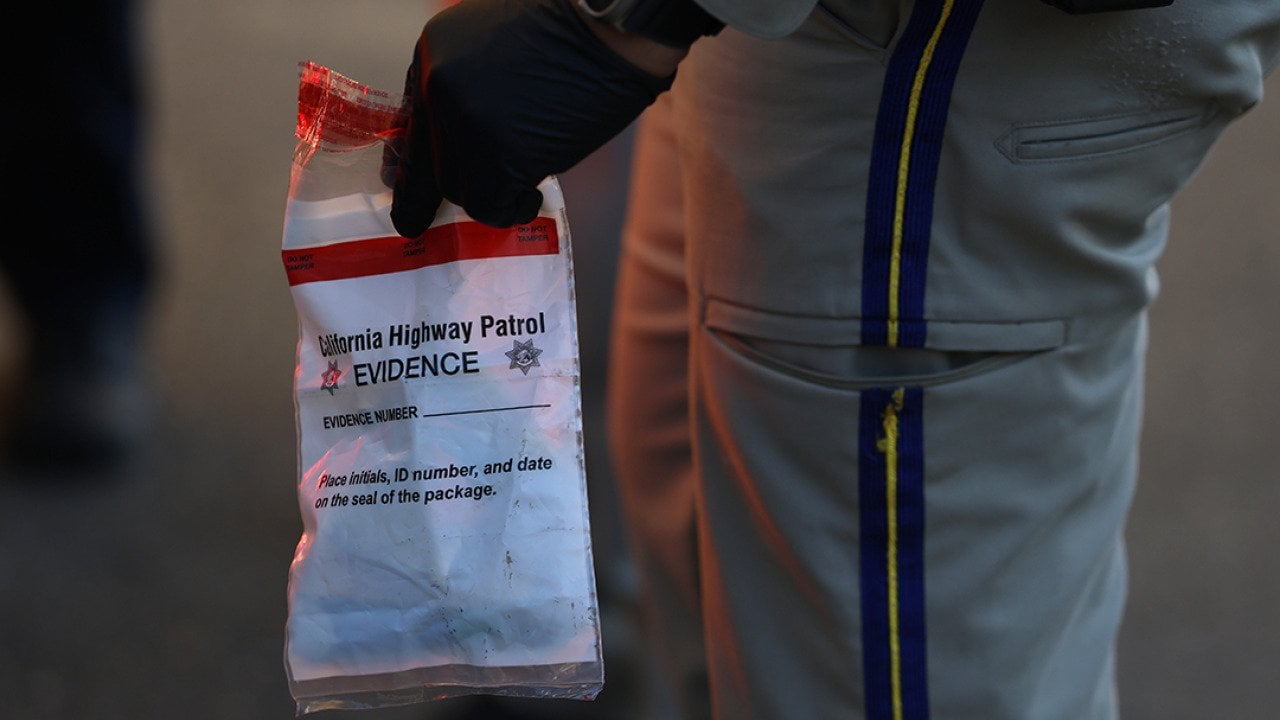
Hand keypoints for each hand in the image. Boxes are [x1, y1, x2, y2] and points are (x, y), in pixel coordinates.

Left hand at [388, 0, 681, 234]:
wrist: (608, 30)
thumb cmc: (568, 36)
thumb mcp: (495, 44)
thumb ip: (467, 87)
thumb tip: (460, 147)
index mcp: (432, 55)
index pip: (410, 125)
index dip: (411, 165)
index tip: (408, 195)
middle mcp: (438, 87)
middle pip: (431, 164)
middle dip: (443, 191)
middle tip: (429, 219)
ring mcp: (466, 122)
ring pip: (459, 189)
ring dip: (491, 196)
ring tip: (525, 186)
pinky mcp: (499, 154)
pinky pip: (490, 205)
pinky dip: (512, 209)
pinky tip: (530, 196)